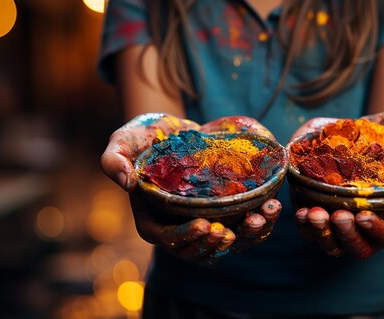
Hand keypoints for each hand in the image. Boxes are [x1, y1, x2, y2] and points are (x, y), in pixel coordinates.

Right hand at [100, 114, 280, 265]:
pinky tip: (270, 207)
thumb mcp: (124, 140)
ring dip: (246, 237)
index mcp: (152, 221)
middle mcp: (178, 229)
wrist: (174, 131)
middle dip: (216, 245)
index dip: (187, 238)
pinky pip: (243, 227)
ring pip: (225, 245)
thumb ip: (114, 159)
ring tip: (259, 218)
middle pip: (197, 252)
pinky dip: (259, 223)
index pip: (167, 240)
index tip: (206, 225)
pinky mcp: (224, 213)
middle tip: (232, 231)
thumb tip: (125, 181)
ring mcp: (203, 223)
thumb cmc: (144, 137)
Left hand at [295, 187, 383, 258]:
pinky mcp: (328, 207)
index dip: (381, 233)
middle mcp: (379, 225)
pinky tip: (300, 209)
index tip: (365, 216)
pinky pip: (314, 228)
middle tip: (337, 214)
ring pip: (333, 243)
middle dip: (346, 236)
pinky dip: (304, 223)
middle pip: (361, 248)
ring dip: (321, 233)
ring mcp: (352, 219)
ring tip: (312, 213)